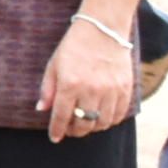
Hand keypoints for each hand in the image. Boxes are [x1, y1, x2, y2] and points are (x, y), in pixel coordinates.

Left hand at [37, 13, 139, 144]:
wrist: (103, 30)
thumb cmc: (74, 47)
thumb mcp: (54, 65)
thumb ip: (48, 89)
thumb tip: (42, 110)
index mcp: (70, 84)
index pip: (62, 117)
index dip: (57, 130)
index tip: (54, 137)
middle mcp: (92, 90)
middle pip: (84, 124)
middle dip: (75, 131)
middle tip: (70, 129)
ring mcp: (111, 90)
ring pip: (102, 122)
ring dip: (92, 127)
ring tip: (86, 122)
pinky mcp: (125, 88)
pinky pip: (119, 114)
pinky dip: (110, 120)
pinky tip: (102, 117)